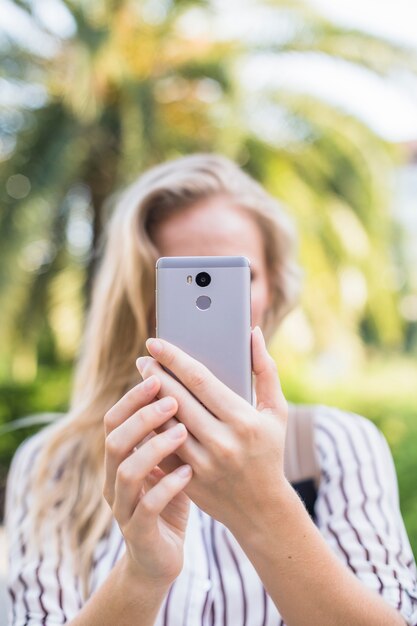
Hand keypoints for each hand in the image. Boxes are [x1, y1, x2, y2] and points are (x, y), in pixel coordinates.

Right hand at [102, 375, 192, 585]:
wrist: (160, 558)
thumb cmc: (171, 499)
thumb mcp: (170, 461)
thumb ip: (173, 431)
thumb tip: (193, 388)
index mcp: (120, 459)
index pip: (114, 419)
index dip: (132, 397)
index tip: (157, 375)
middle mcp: (114, 480)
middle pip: (114, 440)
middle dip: (142, 417)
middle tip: (172, 400)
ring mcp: (123, 508)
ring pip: (127, 472)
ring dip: (154, 447)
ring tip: (183, 431)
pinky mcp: (138, 533)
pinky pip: (147, 507)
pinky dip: (167, 486)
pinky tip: (189, 472)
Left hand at [136, 326, 287, 531]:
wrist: (262, 509)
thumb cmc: (269, 451)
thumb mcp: (276, 412)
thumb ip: (265, 370)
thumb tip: (253, 332)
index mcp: (243, 420)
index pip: (200, 380)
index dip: (174, 358)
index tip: (156, 343)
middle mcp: (222, 442)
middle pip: (176, 399)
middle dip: (155, 375)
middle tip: (144, 359)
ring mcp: (203, 464)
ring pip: (164, 424)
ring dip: (148, 401)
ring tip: (143, 382)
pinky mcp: (188, 481)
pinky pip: (162, 449)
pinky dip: (151, 429)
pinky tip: (144, 413)